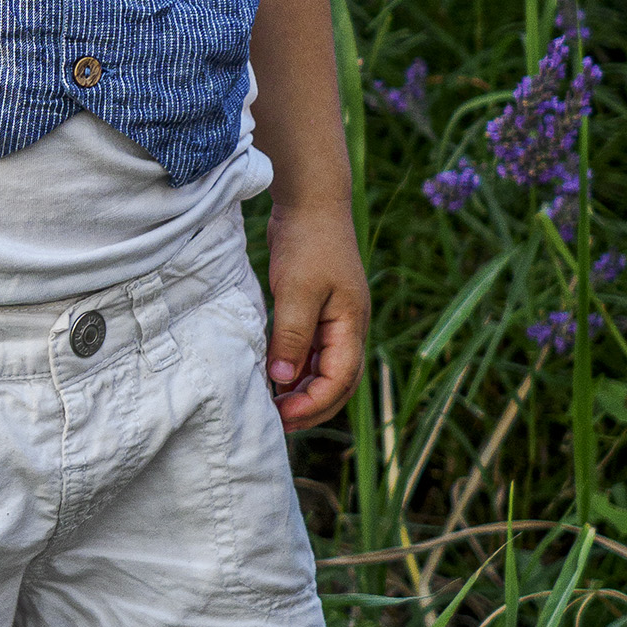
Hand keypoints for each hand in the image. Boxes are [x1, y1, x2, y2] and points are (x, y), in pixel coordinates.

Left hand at [264, 203, 368, 430]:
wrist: (311, 203)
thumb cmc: (309, 243)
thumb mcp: (298, 290)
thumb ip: (292, 335)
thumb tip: (282, 377)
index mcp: (352, 324)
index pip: (340, 378)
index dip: (313, 403)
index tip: (282, 416)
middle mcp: (348, 328)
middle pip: (337, 382)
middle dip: (311, 406)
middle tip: (278, 423)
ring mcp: (334, 320)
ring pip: (324, 369)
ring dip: (303, 390)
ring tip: (274, 406)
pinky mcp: (317, 311)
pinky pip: (311, 351)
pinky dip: (296, 368)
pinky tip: (274, 376)